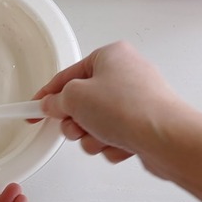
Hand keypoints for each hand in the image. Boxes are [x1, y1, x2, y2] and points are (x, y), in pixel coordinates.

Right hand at [35, 41, 183, 176]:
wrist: (167, 138)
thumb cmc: (129, 108)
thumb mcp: (76, 97)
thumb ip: (57, 100)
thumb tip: (53, 105)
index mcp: (110, 56)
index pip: (67, 75)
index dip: (46, 95)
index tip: (33, 108)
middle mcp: (126, 74)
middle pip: (82, 102)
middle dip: (76, 121)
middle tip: (79, 126)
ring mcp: (137, 100)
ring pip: (96, 124)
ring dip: (92, 136)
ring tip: (104, 137)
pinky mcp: (143, 124)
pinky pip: (114, 137)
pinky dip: (112, 145)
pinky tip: (122, 145)